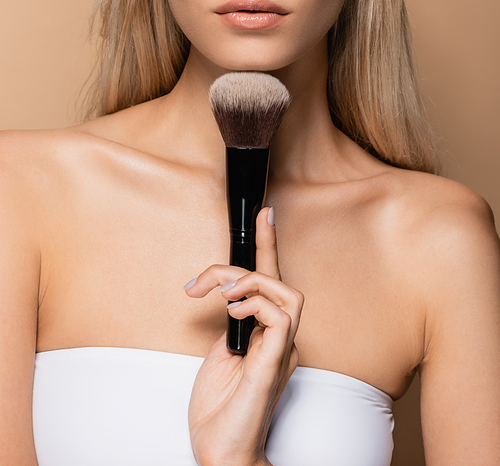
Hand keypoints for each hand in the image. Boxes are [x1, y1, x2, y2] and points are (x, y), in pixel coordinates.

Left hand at [184, 206, 303, 465]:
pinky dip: (255, 305)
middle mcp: (282, 339)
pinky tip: (232, 314)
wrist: (220, 451)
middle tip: (203, 282)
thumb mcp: (219, 353)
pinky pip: (281, 318)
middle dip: (242, 267)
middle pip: (279, 282)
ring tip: (222, 297)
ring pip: (287, 293)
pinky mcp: (275, 364)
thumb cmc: (219, 410)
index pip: (273, 281)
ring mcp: (282, 351)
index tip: (264, 213)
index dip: (268, 245)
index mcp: (269, 335)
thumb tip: (229, 298)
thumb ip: (232, 324)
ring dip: (250, 283)